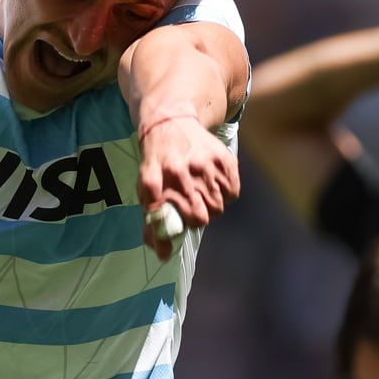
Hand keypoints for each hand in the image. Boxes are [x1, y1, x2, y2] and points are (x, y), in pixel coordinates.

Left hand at [137, 117, 239, 260]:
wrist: (169, 122)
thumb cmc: (157, 163)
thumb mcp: (145, 188)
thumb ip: (152, 223)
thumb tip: (164, 256)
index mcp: (154, 179)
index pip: (162, 216)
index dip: (167, 232)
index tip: (171, 238)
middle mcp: (179, 171)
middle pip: (201, 217)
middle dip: (198, 219)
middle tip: (193, 208)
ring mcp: (203, 164)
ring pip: (219, 207)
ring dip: (212, 205)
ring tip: (203, 193)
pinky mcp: (223, 158)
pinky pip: (233, 192)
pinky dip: (226, 194)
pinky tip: (214, 183)